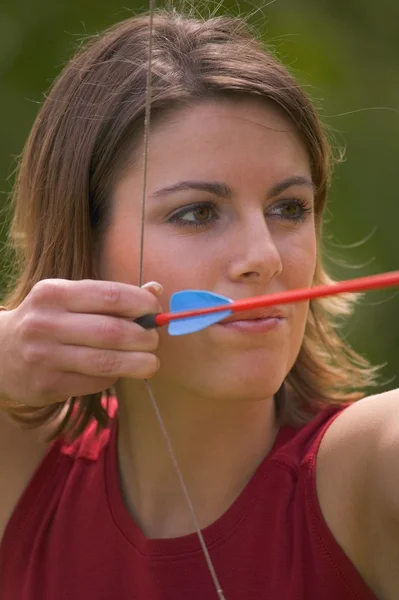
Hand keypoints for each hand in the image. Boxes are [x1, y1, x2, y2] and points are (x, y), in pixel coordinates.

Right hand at [0, 279, 161, 407]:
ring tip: (151, 363)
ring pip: (106, 362)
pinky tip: (117, 372)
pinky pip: (95, 383)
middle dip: (143, 337)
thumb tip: (156, 290)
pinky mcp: (47, 385)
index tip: (155, 310)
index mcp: (54, 294)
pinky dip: (114, 378)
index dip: (141, 304)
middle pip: (112, 332)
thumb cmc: (48, 320)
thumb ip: (111, 296)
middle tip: (154, 341)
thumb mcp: (70, 298)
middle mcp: (45, 323)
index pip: (110, 296)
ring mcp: (44, 357)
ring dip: (138, 363)